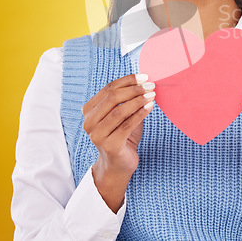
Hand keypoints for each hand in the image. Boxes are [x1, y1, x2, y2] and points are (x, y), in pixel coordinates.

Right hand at [82, 73, 154, 210]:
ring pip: (119, 111)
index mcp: (89, 110)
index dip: (127, 80)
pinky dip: (140, 113)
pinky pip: (127, 125)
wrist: (118, 164)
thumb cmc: (122, 135)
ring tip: (152, 95)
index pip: (108, 88)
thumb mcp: (123, 114)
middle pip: (112, 98)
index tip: (144, 77)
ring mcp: (97, 135)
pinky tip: (150, 107)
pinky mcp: (109, 145)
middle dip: (134, 89)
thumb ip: (128, 99)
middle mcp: (89, 122)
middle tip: (150, 85)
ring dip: (138, 100)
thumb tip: (144, 80)